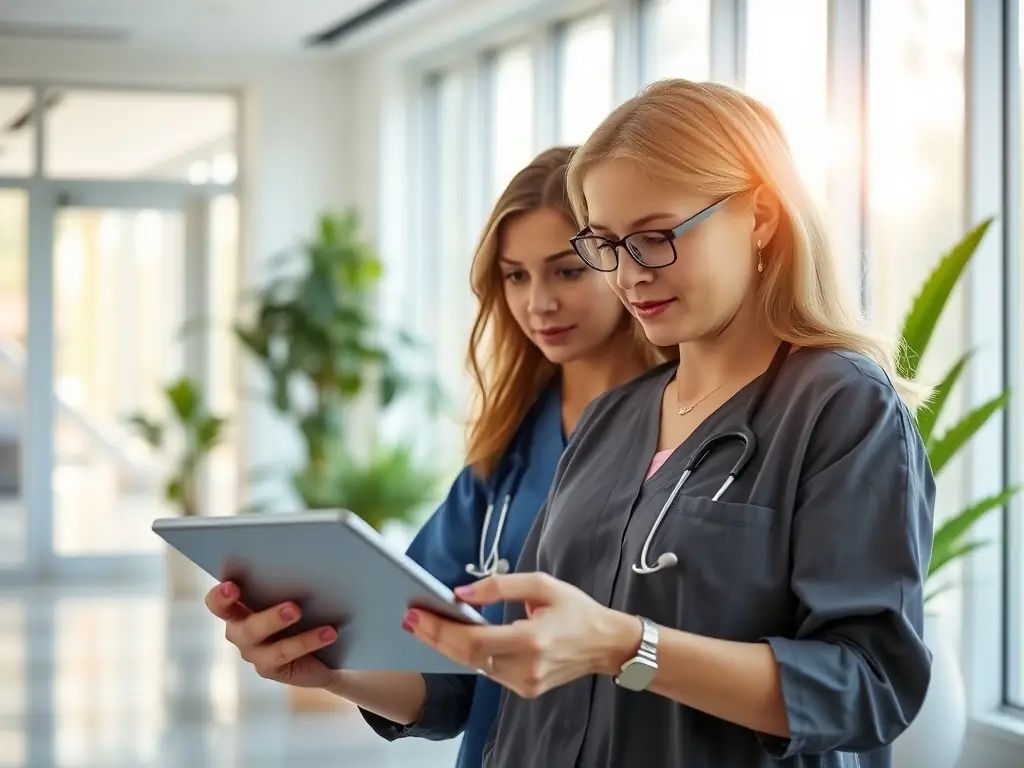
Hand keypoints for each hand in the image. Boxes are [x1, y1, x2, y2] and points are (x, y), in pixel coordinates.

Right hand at [204, 581, 338, 688]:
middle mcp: (240, 630)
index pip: (218, 602)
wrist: (323, 650)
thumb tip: (307, 558)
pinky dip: (308, 641)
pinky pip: (285, 653)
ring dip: (279, 622)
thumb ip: (289, 577)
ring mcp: (253, 651)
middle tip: (292, 606)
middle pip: (241, 625)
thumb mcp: (296, 591)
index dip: (221, 596)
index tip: (233, 586)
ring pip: (260, 638)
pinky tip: (329, 632)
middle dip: (264, 615)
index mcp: (239, 606)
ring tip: (300, 612)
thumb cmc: (305, 609)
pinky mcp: (269, 667)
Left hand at [403, 572, 640, 698]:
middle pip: (466, 657)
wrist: (606, 645)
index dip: (440, 629)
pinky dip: (470, 654)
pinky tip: (455, 638)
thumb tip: (460, 592)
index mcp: (532, 639)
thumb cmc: (575, 609)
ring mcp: (525, 683)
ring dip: (448, 645)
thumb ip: (500, 586)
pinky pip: (489, 670)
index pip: (473, 640)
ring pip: (475, 666)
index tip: (415, 613)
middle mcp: (526, 667)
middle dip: (434, 637)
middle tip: (410, 617)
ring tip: (426, 624)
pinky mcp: (526, 690)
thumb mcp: (542, 584)